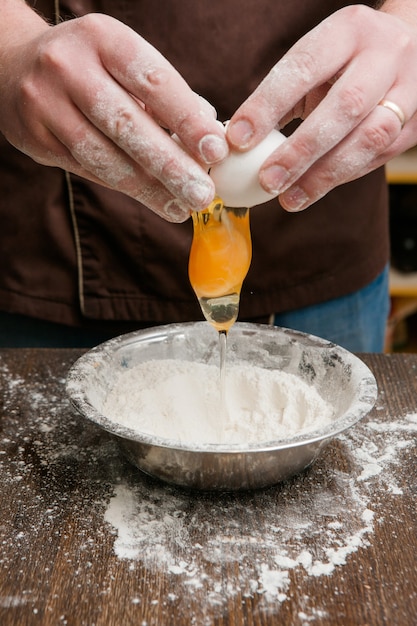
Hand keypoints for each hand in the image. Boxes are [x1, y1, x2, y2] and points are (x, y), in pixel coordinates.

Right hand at [0, 8, 227, 221]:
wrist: (15, 66)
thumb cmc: (92, 67)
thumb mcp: (125, 62)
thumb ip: (164, 96)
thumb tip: (208, 140)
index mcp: (103, 38)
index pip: (153, 82)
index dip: (187, 120)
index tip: (216, 153)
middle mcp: (69, 67)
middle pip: (127, 125)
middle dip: (170, 165)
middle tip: (203, 195)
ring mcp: (46, 104)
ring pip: (104, 157)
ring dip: (149, 188)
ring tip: (182, 208)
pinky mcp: (36, 138)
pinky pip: (88, 170)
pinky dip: (125, 188)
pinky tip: (153, 200)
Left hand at [226, 4, 416, 211]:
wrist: (409, 51)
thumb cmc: (346, 62)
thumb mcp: (316, 61)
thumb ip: (282, 96)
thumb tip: (235, 138)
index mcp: (349, 30)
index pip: (304, 66)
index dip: (268, 104)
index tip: (238, 138)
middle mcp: (385, 55)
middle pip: (345, 106)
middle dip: (301, 150)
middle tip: (267, 181)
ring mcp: (408, 90)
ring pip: (370, 138)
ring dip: (325, 175)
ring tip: (290, 199)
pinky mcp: (415, 124)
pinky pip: (379, 157)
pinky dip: (342, 177)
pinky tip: (314, 189)